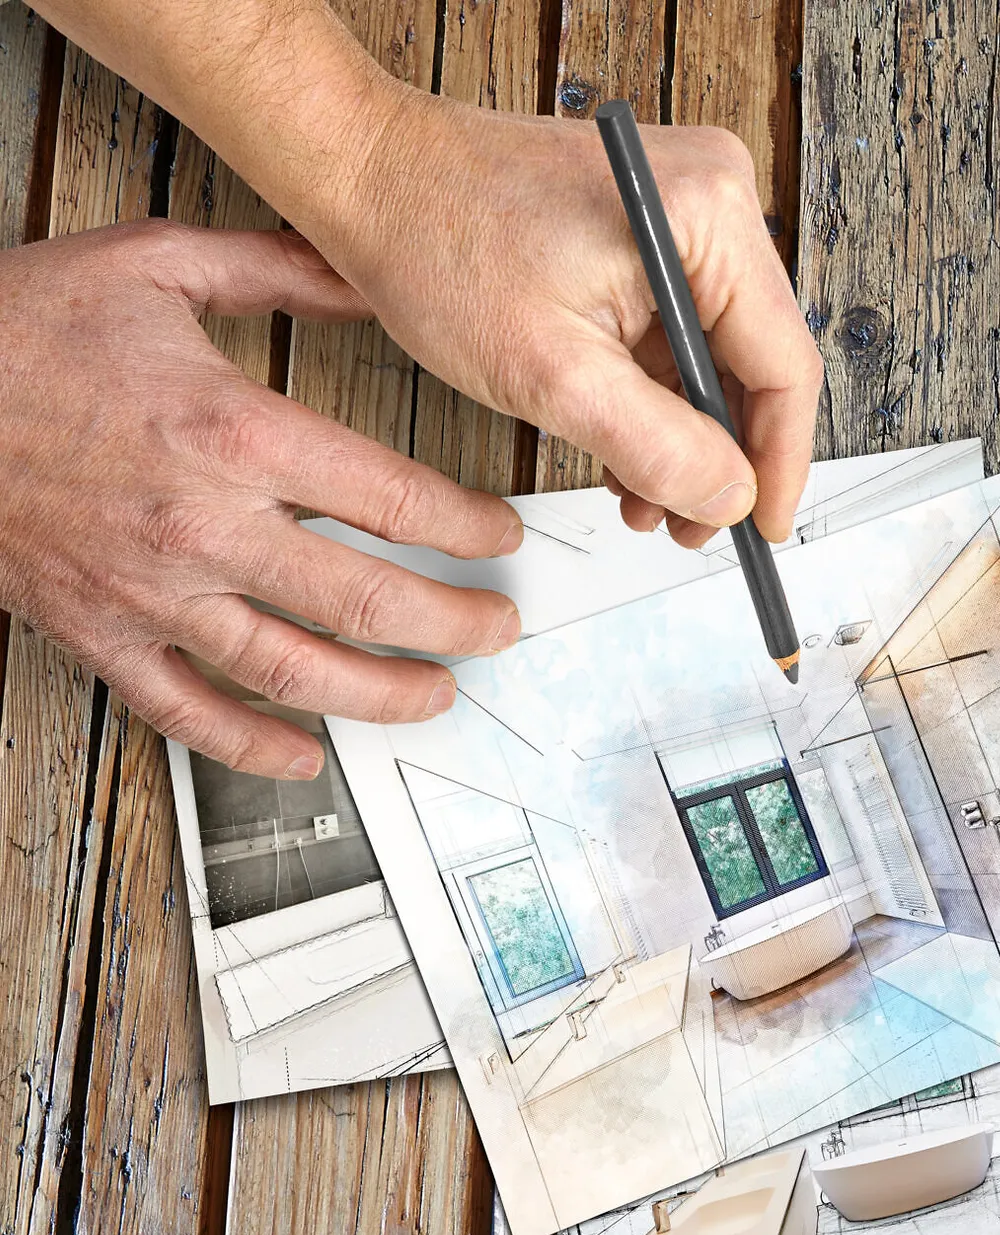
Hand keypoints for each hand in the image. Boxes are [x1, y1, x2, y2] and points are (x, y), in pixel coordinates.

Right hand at [0, 223, 524, 774]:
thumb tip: (372, 273)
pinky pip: (189, 713)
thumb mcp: (155, 266)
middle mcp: (201, 525)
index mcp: (232, 434)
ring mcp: (151, 591)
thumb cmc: (16, 327)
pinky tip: (306, 754)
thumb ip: (279, 270)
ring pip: (296, 673)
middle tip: (498, 629)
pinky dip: (255, 746)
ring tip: (438, 695)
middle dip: (455, 625)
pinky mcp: (100, 633)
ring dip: (384, 696)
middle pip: (367, 602)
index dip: (470, 530)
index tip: (502, 538)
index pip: (395, 502)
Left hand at [309, 96, 822, 549]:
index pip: (785, 366)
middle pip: (757, 363)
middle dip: (721, 455)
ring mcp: (683, 211)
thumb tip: (731, 500)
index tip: (761, 529)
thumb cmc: (436, 242)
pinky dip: (656, 397)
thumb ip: (660, 449)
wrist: (364, 175)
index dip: (779, 464)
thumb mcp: (554, 375)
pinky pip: (678, 332)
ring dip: (684, 436)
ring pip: (717, 357)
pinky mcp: (649, 228)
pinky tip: (623, 445)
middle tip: (686, 525)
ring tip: (642, 497)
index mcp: (708, 218)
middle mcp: (712, 200)